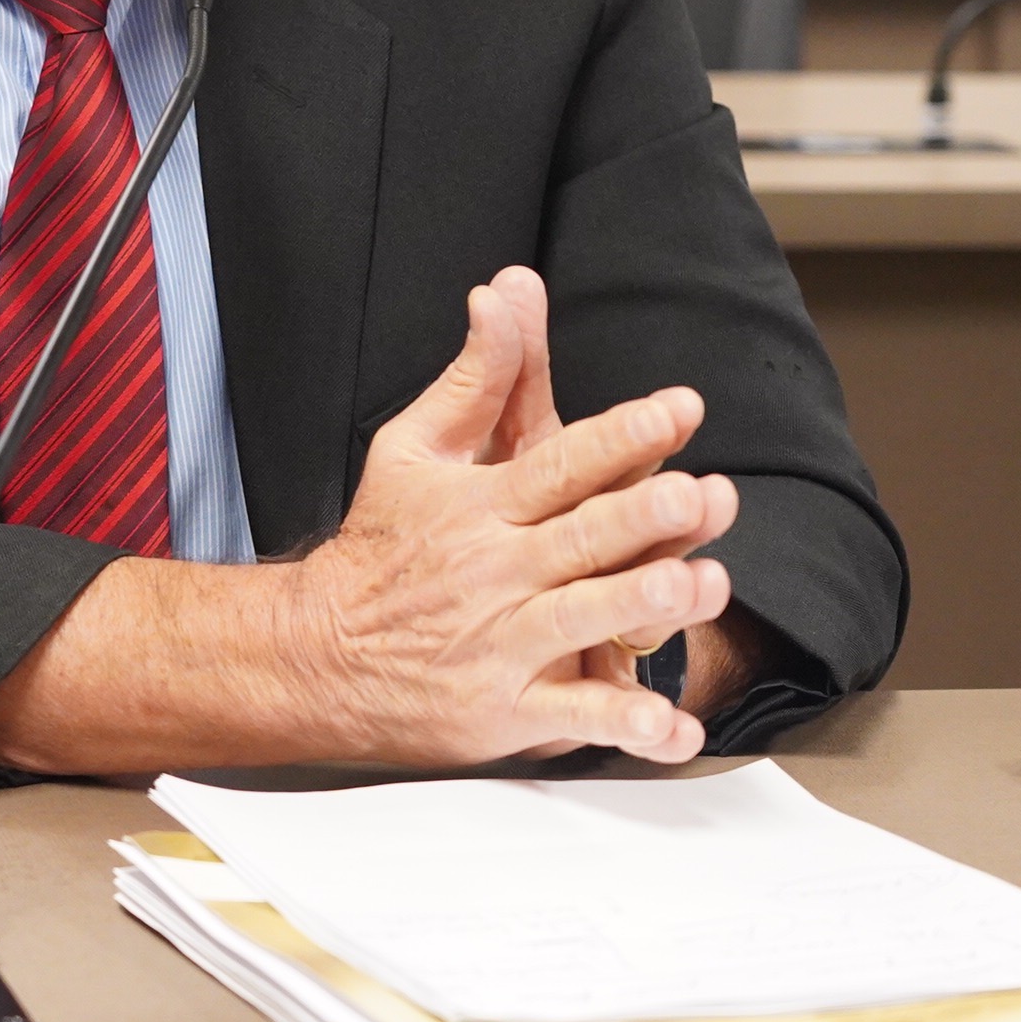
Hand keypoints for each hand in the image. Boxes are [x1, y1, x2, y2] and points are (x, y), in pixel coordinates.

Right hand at [279, 267, 738, 764]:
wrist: (320, 652)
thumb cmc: (383, 543)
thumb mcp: (414, 447)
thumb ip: (476, 374)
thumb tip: (503, 291)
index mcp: (479, 506)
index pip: (558, 463)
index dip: (619, 436)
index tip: (678, 411)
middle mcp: (494, 572)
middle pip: (579, 539)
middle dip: (640, 517)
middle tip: (698, 495)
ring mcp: (501, 645)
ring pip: (581, 622)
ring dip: (641, 606)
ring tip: (699, 586)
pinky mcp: (505, 712)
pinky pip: (573, 720)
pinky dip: (625, 729)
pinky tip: (675, 730)